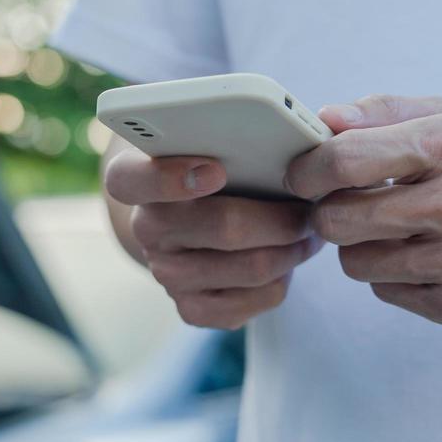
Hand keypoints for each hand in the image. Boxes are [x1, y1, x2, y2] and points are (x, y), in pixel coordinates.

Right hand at [104, 144, 323, 329]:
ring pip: (251, 267)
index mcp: (135, 178)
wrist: (188, 223)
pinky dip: (284, 279)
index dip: (168, 178)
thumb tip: (293, 142)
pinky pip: (257, 299)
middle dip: (281, 218)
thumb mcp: (205, 142)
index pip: (130, 179)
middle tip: (312, 206)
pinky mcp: (192, 309)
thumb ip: (226, 133)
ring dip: (294, 249)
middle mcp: (145, 229)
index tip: (216, 170)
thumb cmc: (210, 168)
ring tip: (310, 229)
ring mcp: (167, 274)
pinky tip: (288, 257)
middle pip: (222, 226)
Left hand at [286, 95, 441, 328]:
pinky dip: (392, 272)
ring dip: (360, 244)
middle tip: (345, 201)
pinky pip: (386, 291)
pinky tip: (422, 253)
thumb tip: (324, 120)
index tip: (302, 173)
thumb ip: (383, 111)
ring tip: (392, 225)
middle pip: (338, 220)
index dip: (307, 169)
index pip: (344, 161)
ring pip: (355, 262)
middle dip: (329, 209)